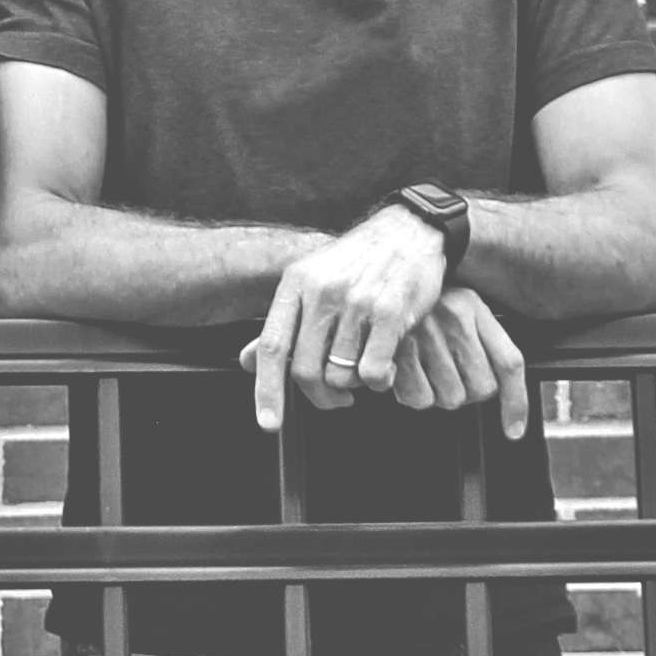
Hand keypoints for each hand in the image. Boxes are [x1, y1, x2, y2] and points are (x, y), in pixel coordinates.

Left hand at [246, 212, 529, 442]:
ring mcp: (357, 302)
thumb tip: (245, 362)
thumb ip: (282, 323)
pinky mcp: (391, 313)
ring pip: (340, 375)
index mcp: (296, 283)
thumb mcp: (311, 280)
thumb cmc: (357, 262)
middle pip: (304, 370)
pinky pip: (373, 372)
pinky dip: (378, 382)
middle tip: (336, 399)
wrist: (410, 230)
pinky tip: (384, 370)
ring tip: (363, 372)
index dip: (266, 390)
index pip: (271, 346)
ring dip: (353, 387)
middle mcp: (322, 292)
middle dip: (319, 396)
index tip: (269, 424)